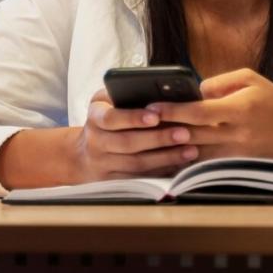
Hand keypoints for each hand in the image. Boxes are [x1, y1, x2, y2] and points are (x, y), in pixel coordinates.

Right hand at [70, 89, 198, 180]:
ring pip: (136, 164)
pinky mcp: (112, 182)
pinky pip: (139, 179)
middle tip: (185, 133)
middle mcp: (95, 141)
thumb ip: (125, 95)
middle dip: (158, 139)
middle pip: (128, 143)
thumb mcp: (107, 101)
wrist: (83, 154)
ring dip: (165, 158)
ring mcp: (102, 165)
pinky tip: (180, 165)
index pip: (111, 118)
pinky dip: (161, 172)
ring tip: (190, 150)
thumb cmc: (106, 118)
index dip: (133, 118)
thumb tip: (160, 90)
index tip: (156, 116)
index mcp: (95, 116)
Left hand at [145, 69, 272, 161]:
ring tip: (145, 140)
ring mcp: (234, 154)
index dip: (172, 110)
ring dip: (169, 148)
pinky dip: (184, 161)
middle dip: (163, 130)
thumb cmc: (272, 101)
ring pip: (194, 154)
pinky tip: (165, 156)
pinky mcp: (233, 166)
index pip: (198, 112)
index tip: (150, 107)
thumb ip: (218, 83)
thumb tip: (192, 91)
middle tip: (137, 125)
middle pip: (191, 135)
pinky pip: (203, 165)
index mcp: (238, 110)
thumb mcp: (250, 79)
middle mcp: (235, 135)